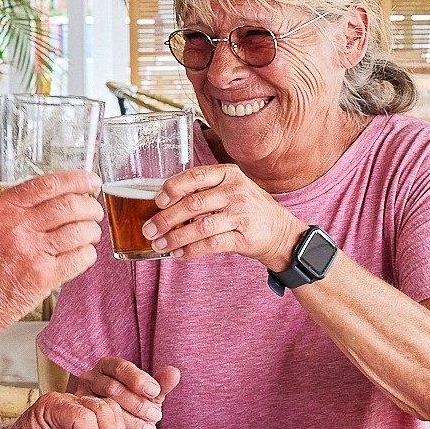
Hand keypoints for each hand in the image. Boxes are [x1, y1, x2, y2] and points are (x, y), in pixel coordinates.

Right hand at [0, 171, 104, 329]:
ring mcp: (31, 251)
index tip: (90, 180)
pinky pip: (78, 259)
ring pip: (79, 231)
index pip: (48, 184)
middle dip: (90, 205)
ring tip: (90, 233)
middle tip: (94, 209)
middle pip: (70, 205)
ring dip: (92, 230)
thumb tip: (32, 192)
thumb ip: (2, 203)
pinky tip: (84, 253)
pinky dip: (88, 253)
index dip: (77, 179)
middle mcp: (17, 226)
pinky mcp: (42, 277)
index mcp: (1, 207)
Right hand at [70, 358, 181, 428]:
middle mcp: (93, 378)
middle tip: (154, 416)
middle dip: (138, 404)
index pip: (121, 367)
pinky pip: (99, 425)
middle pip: (113, 388)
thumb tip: (173, 373)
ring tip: (147, 428)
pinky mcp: (81, 417)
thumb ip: (162, 383)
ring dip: (132, 421)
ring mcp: (83, 397)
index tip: (154, 392)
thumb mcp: (148, 394)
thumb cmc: (130, 405)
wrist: (114, 428)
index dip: (139, 379)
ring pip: (105, 407)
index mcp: (109, 366)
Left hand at [142, 164, 304, 272]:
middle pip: (193, 203)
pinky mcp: (244, 238)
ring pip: (200, 226)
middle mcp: (235, 191)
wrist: (280, 231)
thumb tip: (163, 200)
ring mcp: (241, 215)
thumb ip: (204, 189)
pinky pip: (211, 245)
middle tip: (149, 230)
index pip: (195, 175)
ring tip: (159, 245)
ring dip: (175, 237)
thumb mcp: (231, 187)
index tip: (157, 200)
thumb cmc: (247, 207)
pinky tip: (178, 254)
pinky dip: (191, 251)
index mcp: (228, 174)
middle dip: (166, 218)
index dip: (173, 187)